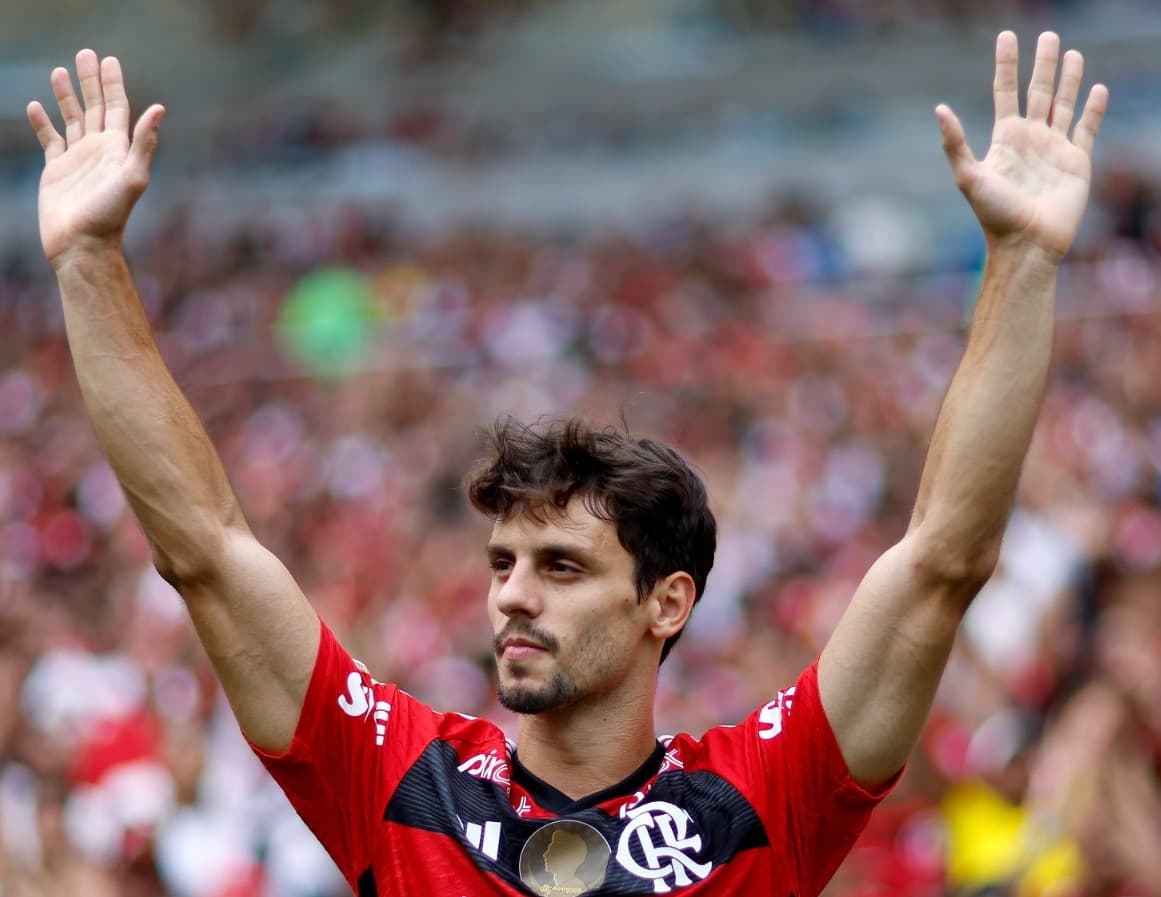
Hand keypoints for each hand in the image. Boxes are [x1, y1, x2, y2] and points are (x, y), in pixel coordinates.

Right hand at [27, 50, 164, 265]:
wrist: (83, 245)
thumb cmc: (110, 215)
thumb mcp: (132, 177)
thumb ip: (144, 143)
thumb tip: (160, 108)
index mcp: (117, 149)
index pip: (116, 107)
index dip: (113, 84)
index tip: (108, 60)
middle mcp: (99, 151)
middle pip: (94, 107)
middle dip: (90, 80)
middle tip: (84, 53)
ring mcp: (77, 159)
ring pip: (71, 119)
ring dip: (66, 96)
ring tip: (59, 72)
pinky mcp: (56, 171)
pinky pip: (49, 140)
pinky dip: (42, 123)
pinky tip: (36, 106)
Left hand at [937, 31, 1107, 257]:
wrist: (1026, 243)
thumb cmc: (994, 214)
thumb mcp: (968, 176)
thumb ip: (955, 143)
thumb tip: (938, 109)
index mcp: (1004, 138)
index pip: (1005, 91)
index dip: (1006, 64)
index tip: (1006, 37)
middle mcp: (1030, 139)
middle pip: (1038, 91)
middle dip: (1042, 64)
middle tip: (1048, 34)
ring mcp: (1054, 149)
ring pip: (1064, 105)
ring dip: (1069, 79)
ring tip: (1071, 53)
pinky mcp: (1077, 163)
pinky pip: (1087, 129)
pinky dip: (1093, 109)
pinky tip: (1097, 89)